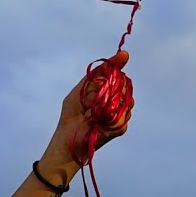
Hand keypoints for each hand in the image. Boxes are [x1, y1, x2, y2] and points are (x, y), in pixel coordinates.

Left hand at [50, 50, 133, 167]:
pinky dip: (111, 118)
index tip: (123, 56)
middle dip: (113, 87)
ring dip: (110, 103)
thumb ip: (95, 76)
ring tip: (93, 111)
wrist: (68, 140)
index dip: (118, 63)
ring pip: (127, 101)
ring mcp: (118, 114)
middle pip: (125, 85)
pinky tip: (99, 122)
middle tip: (93, 97)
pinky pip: (122, 117)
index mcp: (104, 89)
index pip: (115, 73)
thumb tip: (113, 62)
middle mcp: (114, 100)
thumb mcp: (79, 91)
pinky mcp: (120, 127)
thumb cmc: (70, 115)